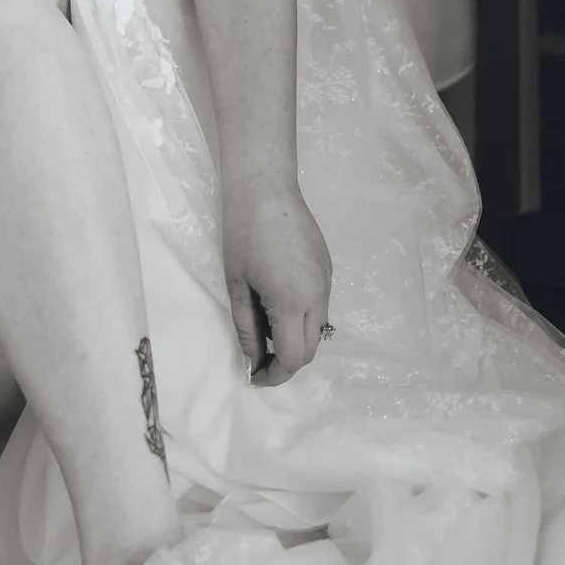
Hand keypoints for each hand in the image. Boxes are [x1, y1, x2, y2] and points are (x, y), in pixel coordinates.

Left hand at [223, 176, 332, 382]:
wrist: (265, 188)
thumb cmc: (242, 235)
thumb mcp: (237, 286)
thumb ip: (247, 328)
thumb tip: (253, 360)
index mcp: (293, 302)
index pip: (294, 357)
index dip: (275, 375)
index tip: (255, 377)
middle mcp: (318, 296)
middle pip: (311, 349)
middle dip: (286, 361)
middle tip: (258, 358)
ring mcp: (327, 281)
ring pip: (318, 328)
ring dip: (295, 339)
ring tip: (265, 329)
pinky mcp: (328, 268)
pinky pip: (319, 306)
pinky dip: (302, 318)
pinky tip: (277, 304)